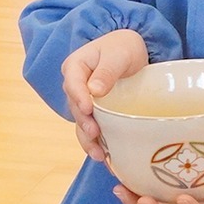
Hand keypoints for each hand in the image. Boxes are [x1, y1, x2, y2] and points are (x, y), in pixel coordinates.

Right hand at [61, 29, 149, 160]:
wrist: (131, 50)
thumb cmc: (123, 47)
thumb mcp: (118, 54)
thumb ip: (107, 70)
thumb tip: (94, 91)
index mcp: (75, 66)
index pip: (73, 83)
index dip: (79, 97)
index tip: (88, 109)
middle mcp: (75, 86)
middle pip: (75, 106)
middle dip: (84, 122)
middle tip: (95, 133)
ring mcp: (84, 101)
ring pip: (81, 122)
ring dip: (88, 139)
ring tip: (99, 154)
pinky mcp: (95, 113)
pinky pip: (92, 128)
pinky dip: (96, 142)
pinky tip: (105, 156)